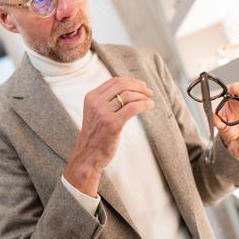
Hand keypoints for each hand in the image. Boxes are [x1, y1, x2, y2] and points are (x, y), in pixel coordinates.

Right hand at [63, 77, 153, 196]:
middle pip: (122, 85)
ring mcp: (103, 113)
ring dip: (143, 96)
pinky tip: (149, 106)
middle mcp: (96, 103)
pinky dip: (144, 105)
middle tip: (149, 92)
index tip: (141, 85)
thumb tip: (129, 90)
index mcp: (91, 97)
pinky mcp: (112, 124)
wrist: (87, 156)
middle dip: (139, 87)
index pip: (114, 81)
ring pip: (128, 96)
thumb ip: (106, 101)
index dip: (131, 81)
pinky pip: (132, 108)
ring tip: (150, 100)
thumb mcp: (95, 114)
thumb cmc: (95, 136)